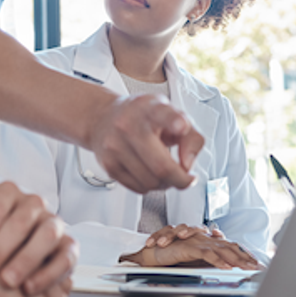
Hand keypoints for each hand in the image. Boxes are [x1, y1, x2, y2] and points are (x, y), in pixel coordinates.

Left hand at [0, 182, 76, 295]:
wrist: (4, 260)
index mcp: (8, 194)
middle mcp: (34, 204)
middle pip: (21, 221)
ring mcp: (54, 223)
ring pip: (47, 235)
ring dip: (26, 260)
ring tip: (6, 281)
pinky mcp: (68, 246)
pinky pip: (65, 258)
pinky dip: (48, 274)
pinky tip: (28, 288)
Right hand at [87, 94, 204, 192]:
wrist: (104, 117)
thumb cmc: (142, 116)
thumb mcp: (172, 115)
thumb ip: (191, 137)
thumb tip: (188, 164)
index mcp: (149, 108)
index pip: (163, 113)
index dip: (175, 121)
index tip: (181, 126)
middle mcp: (129, 125)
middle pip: (161, 165)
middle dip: (181, 179)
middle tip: (186, 178)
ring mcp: (116, 146)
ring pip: (151, 182)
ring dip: (165, 184)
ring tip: (165, 171)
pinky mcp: (108, 164)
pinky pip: (139, 188)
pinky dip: (150, 186)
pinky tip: (150, 173)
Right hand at [122, 224, 261, 269]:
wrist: (151, 253)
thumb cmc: (171, 254)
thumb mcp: (194, 258)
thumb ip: (209, 258)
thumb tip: (225, 265)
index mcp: (206, 240)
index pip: (229, 246)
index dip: (243, 253)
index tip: (256, 263)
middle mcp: (204, 238)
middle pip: (230, 246)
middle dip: (245, 256)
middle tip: (258, 266)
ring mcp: (197, 241)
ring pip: (221, 249)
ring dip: (236, 258)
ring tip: (247, 267)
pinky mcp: (189, 246)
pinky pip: (207, 253)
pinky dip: (218, 260)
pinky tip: (227, 267)